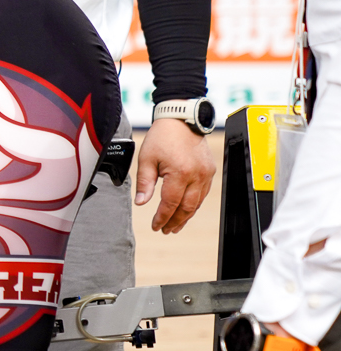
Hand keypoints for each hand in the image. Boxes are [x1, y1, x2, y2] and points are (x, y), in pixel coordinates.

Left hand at [135, 117, 216, 232]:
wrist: (181, 120)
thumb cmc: (163, 136)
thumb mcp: (146, 158)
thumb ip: (145, 182)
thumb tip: (140, 202)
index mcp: (180, 172)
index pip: (170, 203)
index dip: (162, 218)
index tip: (155, 226)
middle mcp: (197, 175)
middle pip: (187, 207)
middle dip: (175, 221)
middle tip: (166, 230)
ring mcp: (206, 173)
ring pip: (197, 203)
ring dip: (186, 216)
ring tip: (175, 226)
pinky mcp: (210, 171)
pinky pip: (203, 193)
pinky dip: (194, 204)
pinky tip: (186, 210)